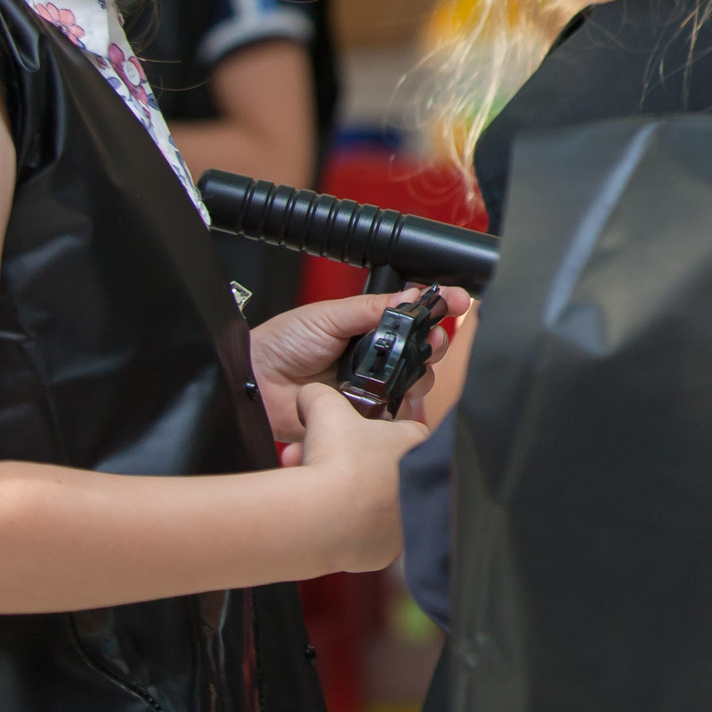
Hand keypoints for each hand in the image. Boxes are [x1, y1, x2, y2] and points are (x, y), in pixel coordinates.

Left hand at [248, 287, 471, 438]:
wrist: (252, 383)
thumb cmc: (280, 344)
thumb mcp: (327, 316)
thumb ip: (369, 308)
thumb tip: (409, 295)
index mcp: (370, 325)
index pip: (415, 313)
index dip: (441, 307)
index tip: (459, 302)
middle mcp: (376, 355)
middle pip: (425, 349)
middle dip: (436, 344)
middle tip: (431, 343)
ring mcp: (372, 385)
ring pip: (416, 382)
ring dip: (417, 378)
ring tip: (402, 376)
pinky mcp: (363, 415)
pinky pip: (394, 416)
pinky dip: (399, 412)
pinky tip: (390, 404)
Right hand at [282, 382, 426, 572]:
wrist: (326, 516)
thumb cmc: (338, 460)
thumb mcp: (325, 410)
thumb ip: (320, 395)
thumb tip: (310, 394)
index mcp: (417, 444)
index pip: (402, 431)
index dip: (370, 432)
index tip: (348, 436)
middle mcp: (420, 483)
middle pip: (379, 469)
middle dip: (347, 464)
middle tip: (318, 463)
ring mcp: (404, 521)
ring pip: (370, 503)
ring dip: (343, 495)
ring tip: (312, 489)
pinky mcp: (385, 551)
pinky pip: (361, 536)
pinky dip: (342, 528)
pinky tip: (322, 518)